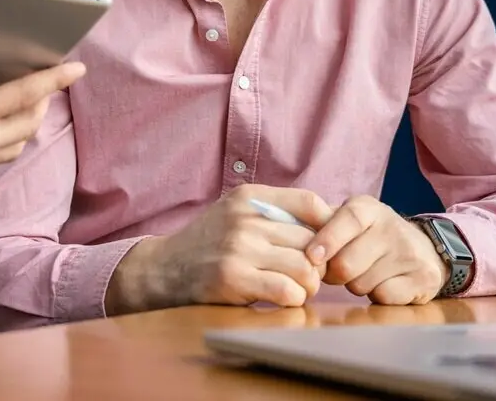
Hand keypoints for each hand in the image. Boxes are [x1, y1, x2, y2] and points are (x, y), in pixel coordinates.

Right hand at [107, 185, 333, 313]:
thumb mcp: (237, 212)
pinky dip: (293, 299)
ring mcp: (238, 247)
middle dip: (318, 265)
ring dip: (308, 285)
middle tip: (308, 276)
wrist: (164, 269)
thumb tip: (332, 221)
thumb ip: (275, 212)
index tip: (326, 247)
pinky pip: (287, 291)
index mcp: (249, 196)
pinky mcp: (233, 278)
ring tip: (296, 288)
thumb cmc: (210, 243)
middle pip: (312, 241)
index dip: (329, 228)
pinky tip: (281, 299)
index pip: (311, 203)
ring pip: (305, 268)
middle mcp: (245, 218)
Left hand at [304, 195, 448, 304]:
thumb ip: (322, 225)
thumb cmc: (373, 236)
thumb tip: (291, 240)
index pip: (345, 219)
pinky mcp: (423, 278)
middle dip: (335, 274)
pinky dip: (377, 296)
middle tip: (340, 271)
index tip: (311, 257)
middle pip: (346, 264)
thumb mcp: (350, 221)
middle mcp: (391, 226)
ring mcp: (410, 253)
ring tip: (366, 273)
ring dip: (356, 285)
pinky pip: (384, 297)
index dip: (326, 240)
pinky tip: (383, 283)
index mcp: (368, 208)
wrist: (426, 249)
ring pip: (362, 284)